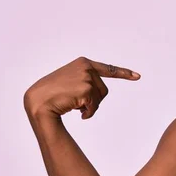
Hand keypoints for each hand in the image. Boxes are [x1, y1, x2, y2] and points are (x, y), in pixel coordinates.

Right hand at [24, 56, 140, 119]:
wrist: (38, 100)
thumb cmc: (52, 93)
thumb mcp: (70, 80)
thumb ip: (85, 80)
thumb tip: (97, 93)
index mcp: (83, 63)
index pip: (108, 69)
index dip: (124, 74)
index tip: (137, 76)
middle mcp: (87, 67)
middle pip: (103, 90)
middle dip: (93, 100)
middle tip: (76, 102)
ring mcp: (86, 77)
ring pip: (100, 99)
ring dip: (89, 107)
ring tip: (73, 104)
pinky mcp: (86, 88)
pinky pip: (94, 106)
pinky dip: (88, 113)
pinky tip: (75, 111)